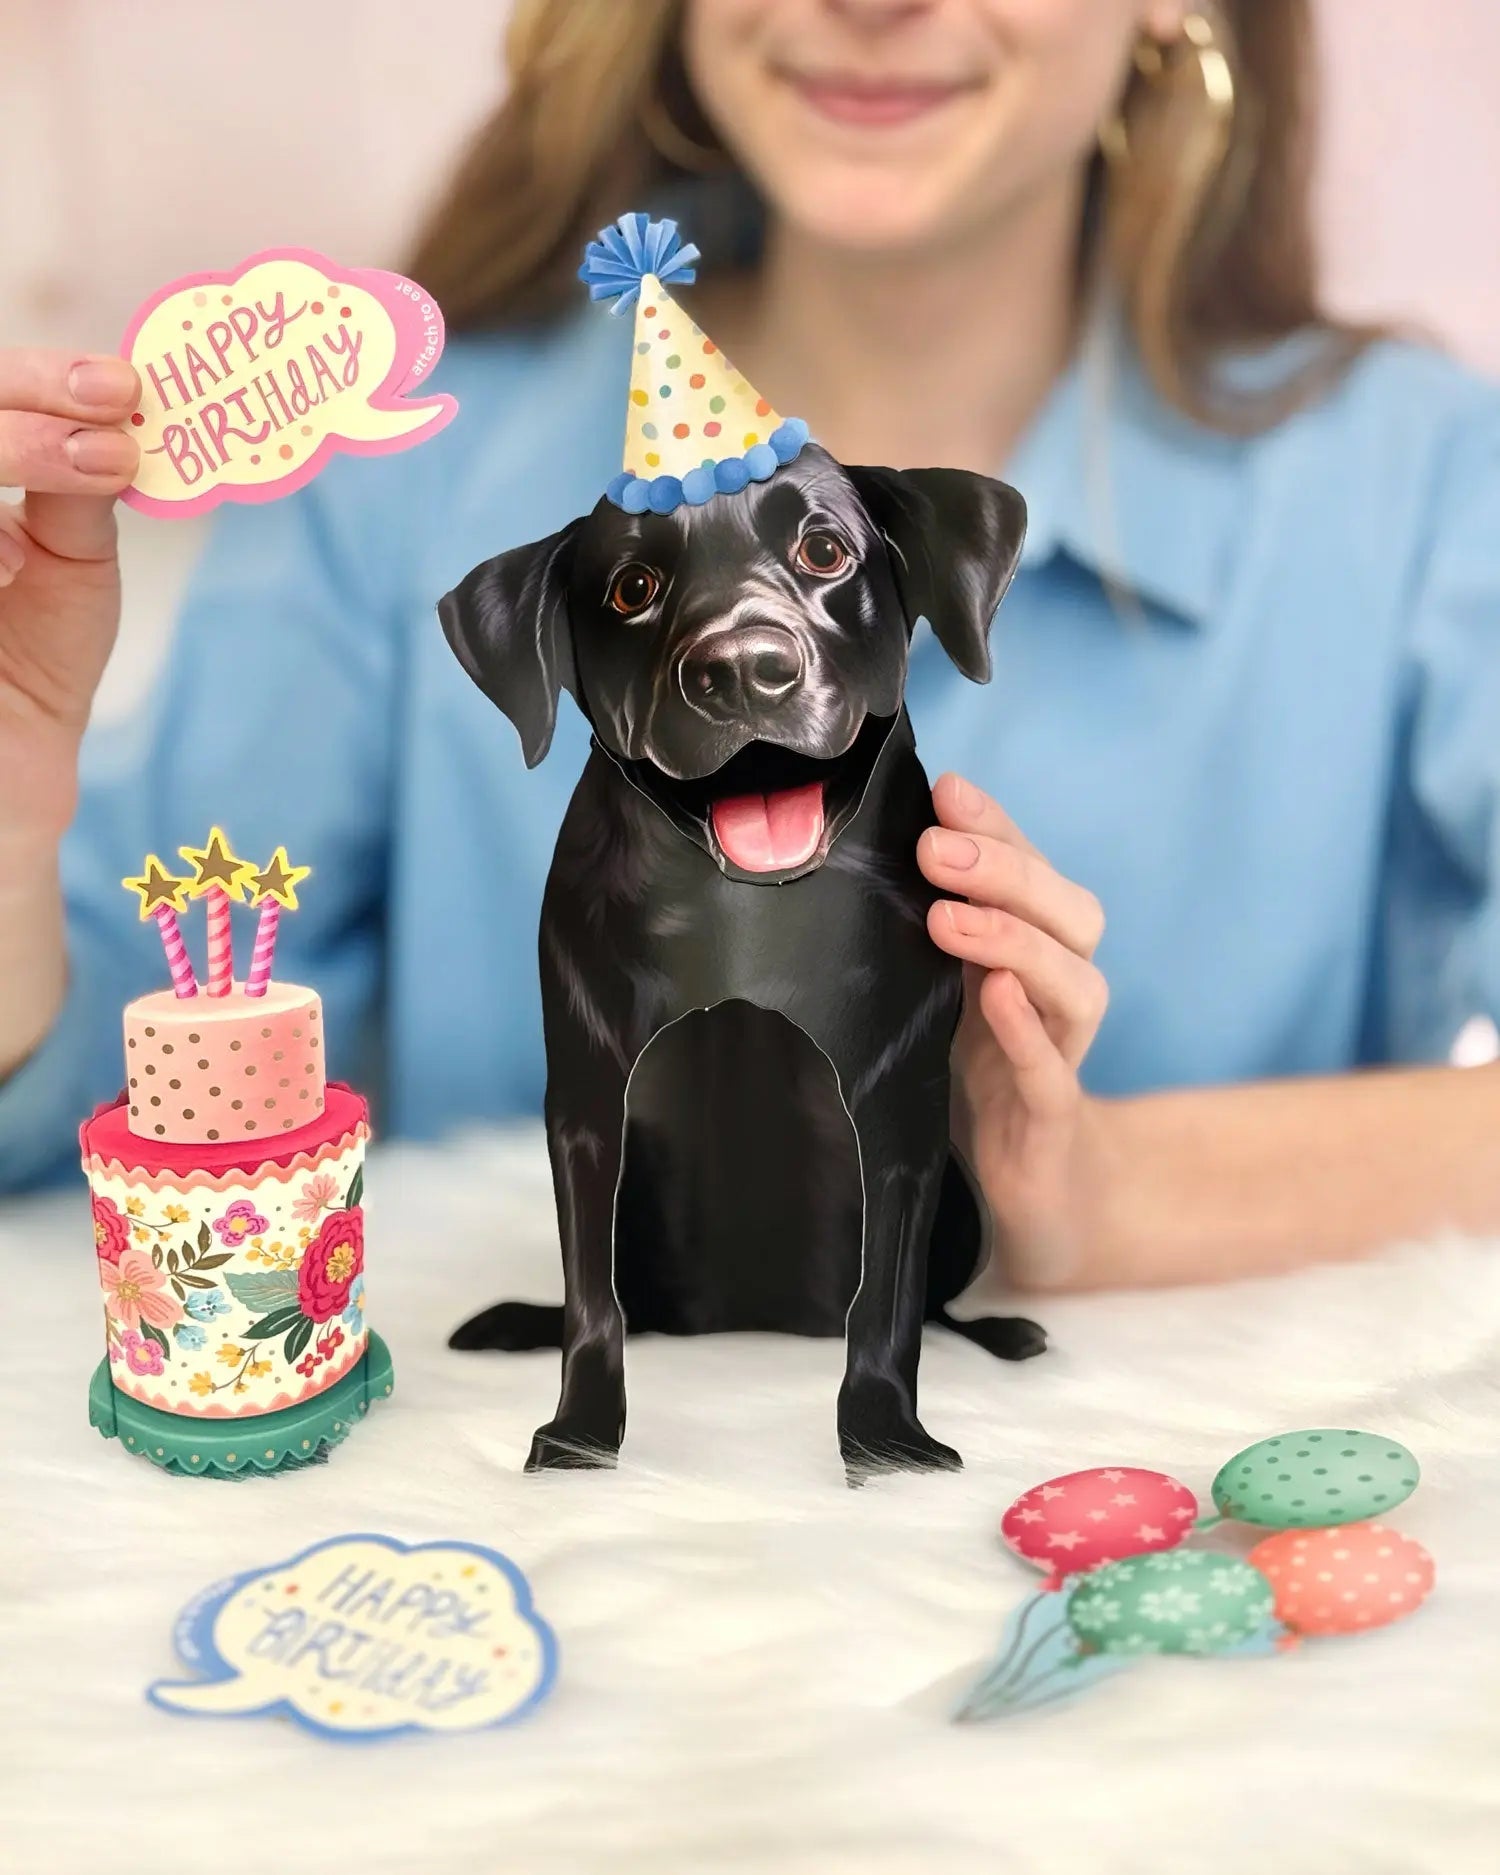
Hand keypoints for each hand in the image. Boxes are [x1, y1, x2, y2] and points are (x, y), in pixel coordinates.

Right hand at [0, 349, 139, 842]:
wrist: (7, 770)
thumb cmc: (33, 657)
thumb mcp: (71, 560)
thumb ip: (76, 485)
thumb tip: (114, 408)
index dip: (36, 378)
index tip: (122, 386)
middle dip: (22, 407)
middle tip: (109, 413)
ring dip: (7, 449)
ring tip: (89, 471)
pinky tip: (10, 566)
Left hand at [919, 772, 1115, 1290]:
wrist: (1023, 1191)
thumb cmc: (967, 1078)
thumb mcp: (931, 992)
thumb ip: (914, 930)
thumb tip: (843, 853)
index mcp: (1030, 950)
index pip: (1030, 870)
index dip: (997, 827)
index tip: (946, 789)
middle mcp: (1056, 992)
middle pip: (1068, 913)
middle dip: (1006, 872)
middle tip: (937, 850)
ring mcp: (1062, 1055)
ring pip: (1074, 984)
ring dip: (1015, 941)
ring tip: (949, 918)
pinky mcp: (1051, 1119)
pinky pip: (1052, 1071)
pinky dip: (1027, 1032)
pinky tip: (996, 999)